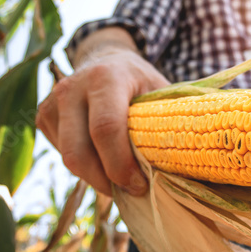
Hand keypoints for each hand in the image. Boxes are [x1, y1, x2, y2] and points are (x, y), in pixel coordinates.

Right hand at [36, 48, 168, 195]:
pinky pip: (61, 154)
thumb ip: (176, 122)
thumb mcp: (161, 93)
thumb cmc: (141, 83)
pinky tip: (103, 161)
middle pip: (79, 152)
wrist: (106, 60)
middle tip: (131, 191)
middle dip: (105, 181)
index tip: (140, 185)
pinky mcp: (43, 116)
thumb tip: (207, 162)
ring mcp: (52, 102)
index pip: (106, 129)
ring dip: (95, 177)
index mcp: (106, 77)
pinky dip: (84, 167)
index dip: (121, 165)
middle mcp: (72, 87)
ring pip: (68, 158)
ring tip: (120, 178)